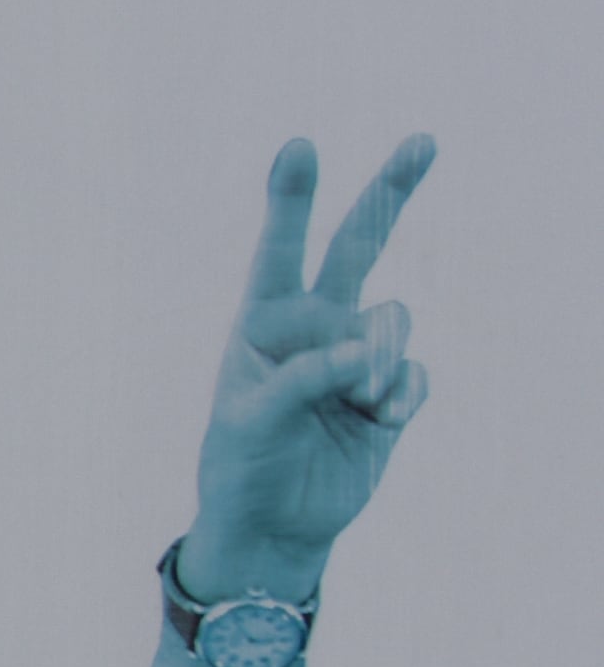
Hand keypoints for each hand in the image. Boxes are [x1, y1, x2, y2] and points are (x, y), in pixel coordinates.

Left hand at [184, 136, 434, 602]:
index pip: (280, 252)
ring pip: (392, 322)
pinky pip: (414, 375)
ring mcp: (356, 356)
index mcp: (261, 324)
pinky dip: (401, 398)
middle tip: (424, 140)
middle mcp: (313, 327)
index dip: (292, 201)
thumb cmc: (243, 467)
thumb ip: (304, 378)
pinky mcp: (391, 391)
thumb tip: (368, 353)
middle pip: (358, 247)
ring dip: (378, 362)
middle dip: (390, 193)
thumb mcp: (251, 421)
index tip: (300, 147)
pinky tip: (379, 422)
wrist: (274, 526)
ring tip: (355, 403)